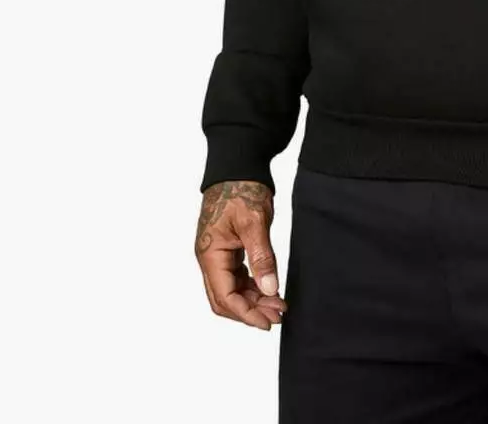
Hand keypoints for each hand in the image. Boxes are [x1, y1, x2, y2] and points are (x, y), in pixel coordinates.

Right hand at [195, 179, 287, 329]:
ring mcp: (217, 254)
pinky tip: (269, 288)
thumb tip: (270, 289)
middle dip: (250, 311)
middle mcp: (209, 258)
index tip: (268, 322)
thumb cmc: (241, 188)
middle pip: (225, 299)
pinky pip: (237, 276)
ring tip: (278, 305)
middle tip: (278, 315)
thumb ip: (262, 257)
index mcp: (209, 254)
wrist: (238, 165)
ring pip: (231, 289)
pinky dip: (252, 286)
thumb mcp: (254, 222)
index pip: (224, 297)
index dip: (246, 314)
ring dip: (253, 300)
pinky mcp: (228, 249)